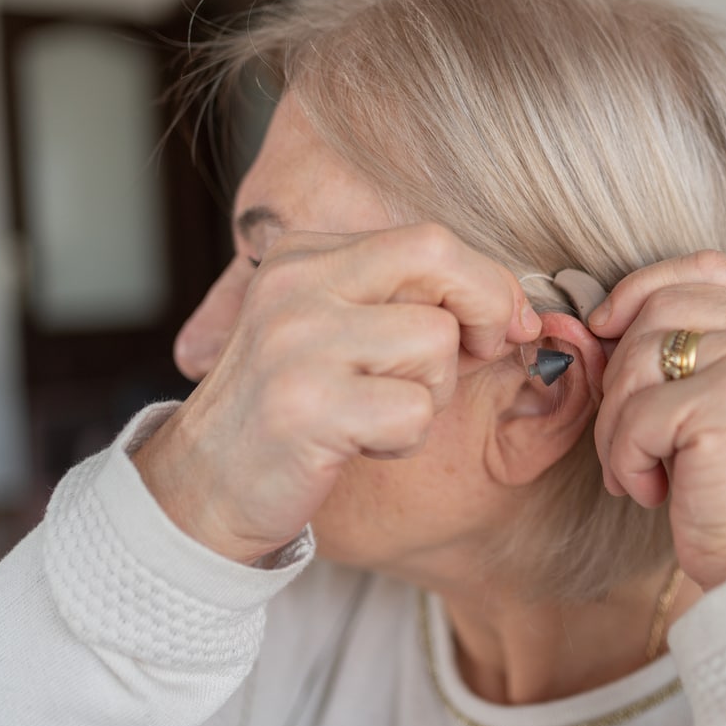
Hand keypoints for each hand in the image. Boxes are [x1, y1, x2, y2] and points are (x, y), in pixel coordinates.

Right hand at [133, 224, 540, 563]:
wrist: (204, 487)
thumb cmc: (295, 410)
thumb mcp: (342, 334)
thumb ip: (414, 305)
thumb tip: (521, 312)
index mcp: (304, 255)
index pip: (430, 238)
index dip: (487, 282)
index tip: (507, 324)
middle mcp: (295, 285)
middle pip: (438, 259)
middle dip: (486, 309)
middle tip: (478, 352)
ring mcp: (296, 342)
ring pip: (435, 342)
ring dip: (433, 392)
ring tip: (381, 411)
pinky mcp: (306, 407)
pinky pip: (415, 411)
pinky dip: (406, 438)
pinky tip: (361, 444)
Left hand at [590, 251, 725, 590]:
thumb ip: (688, 354)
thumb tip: (586, 323)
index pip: (705, 268)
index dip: (643, 288)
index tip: (605, 327)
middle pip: (661, 307)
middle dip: (621, 372)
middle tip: (626, 436)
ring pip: (640, 357)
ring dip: (618, 422)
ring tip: (641, 470)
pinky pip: (636, 413)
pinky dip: (625, 459)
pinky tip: (654, 492)